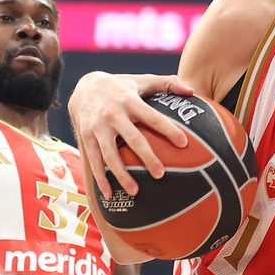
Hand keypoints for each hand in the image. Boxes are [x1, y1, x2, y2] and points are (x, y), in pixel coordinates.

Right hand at [68, 73, 193, 197]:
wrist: (83, 86)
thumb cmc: (120, 87)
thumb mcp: (141, 80)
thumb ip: (167, 83)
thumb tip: (191, 91)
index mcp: (130, 100)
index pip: (153, 117)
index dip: (169, 130)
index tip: (184, 144)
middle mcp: (113, 114)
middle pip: (133, 138)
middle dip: (147, 157)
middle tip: (160, 174)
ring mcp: (98, 127)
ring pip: (111, 154)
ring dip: (122, 174)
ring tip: (135, 191)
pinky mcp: (86, 136)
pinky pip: (94, 160)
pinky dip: (101, 178)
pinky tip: (109, 194)